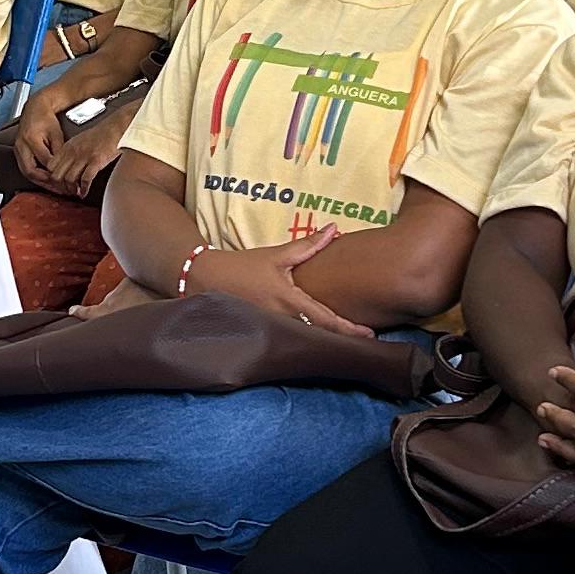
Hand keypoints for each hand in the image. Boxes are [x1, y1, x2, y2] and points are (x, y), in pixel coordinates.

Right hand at [11, 89, 68, 183]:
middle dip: (46, 183)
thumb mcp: (56, 134)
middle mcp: (22, 146)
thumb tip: (64, 168)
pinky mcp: (18, 153)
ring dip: (41, 182)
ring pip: (27, 173)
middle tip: (60, 189)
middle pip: (31, 172)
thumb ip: (59, 151)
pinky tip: (47, 181)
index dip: (55, 173)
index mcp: (31, 139)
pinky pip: (25, 169)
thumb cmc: (46, 119)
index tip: (66, 180)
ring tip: (55, 188)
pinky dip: (36, 177)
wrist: (35, 109)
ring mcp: (18, 150)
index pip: (44, 162)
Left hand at [53, 104, 130, 193]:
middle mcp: (73, 152)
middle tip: (67, 192)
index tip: (59, 184)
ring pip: (69, 179)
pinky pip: (85, 179)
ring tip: (76, 193)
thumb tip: (64, 169)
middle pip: (57, 175)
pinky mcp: (96, 161)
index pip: (50, 166)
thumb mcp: (78, 142)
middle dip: (61, 187)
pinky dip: (84, 189)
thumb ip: (69, 154)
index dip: (53, 178)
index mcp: (67, 147)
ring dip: (72, 190)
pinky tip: (85, 192)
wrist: (115, 127)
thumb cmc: (100, 136)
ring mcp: (84, 156)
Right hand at [189, 229, 367, 336]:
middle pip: (319, 336)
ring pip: (305, 341)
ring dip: (326, 343)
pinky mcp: (263, 335)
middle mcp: (282, 320)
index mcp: (289, 301)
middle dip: (342, 340)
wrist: (205, 279)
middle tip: (367, 343)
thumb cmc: (242, 267)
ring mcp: (272, 331)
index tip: (369, 334)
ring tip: (350, 344)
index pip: (325, 319)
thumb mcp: (276, 256)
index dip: (348, 329)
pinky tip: (319, 344)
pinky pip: (290, 341)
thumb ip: (307, 245)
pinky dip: (307, 342)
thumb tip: (334, 228)